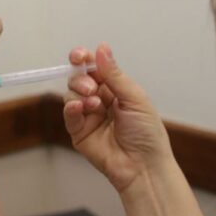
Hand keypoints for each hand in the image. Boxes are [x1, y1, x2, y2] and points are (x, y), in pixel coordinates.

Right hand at [64, 43, 172, 192]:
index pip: (94, 68)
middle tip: (92, 88)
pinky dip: (70, 107)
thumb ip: (114, 74)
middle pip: (79, 78)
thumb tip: (102, 48)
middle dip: (82, 78)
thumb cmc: (147, 134)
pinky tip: (79, 107)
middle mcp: (100, 100)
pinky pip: (68, 114)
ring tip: (93, 104)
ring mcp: (88, 116)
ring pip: (71, 94)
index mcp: (115, 89)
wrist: (144, 166)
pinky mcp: (79, 132)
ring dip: (79, 93)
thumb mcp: (134, 98)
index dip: (84, 59)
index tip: (79, 56)